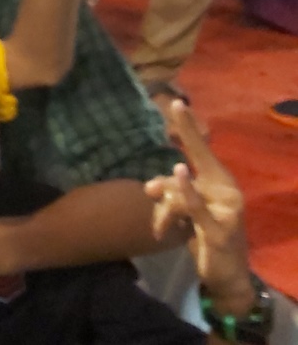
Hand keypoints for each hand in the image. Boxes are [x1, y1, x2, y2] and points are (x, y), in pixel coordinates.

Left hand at [145, 100, 251, 312]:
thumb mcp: (184, 210)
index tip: (176, 103)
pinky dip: (187, 192)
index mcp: (219, 181)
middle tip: (155, 170)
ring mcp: (227, 209)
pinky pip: (196, 207)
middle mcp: (227, 189)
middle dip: (174, 161)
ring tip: (162, 228)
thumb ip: (169, 193)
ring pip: (182, 193)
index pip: (200, 150)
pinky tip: (180, 173)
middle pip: (191, 165)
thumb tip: (150, 186)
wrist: (224, 273)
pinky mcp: (220, 229)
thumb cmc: (204, 235)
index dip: (187, 127)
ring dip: (165, 211)